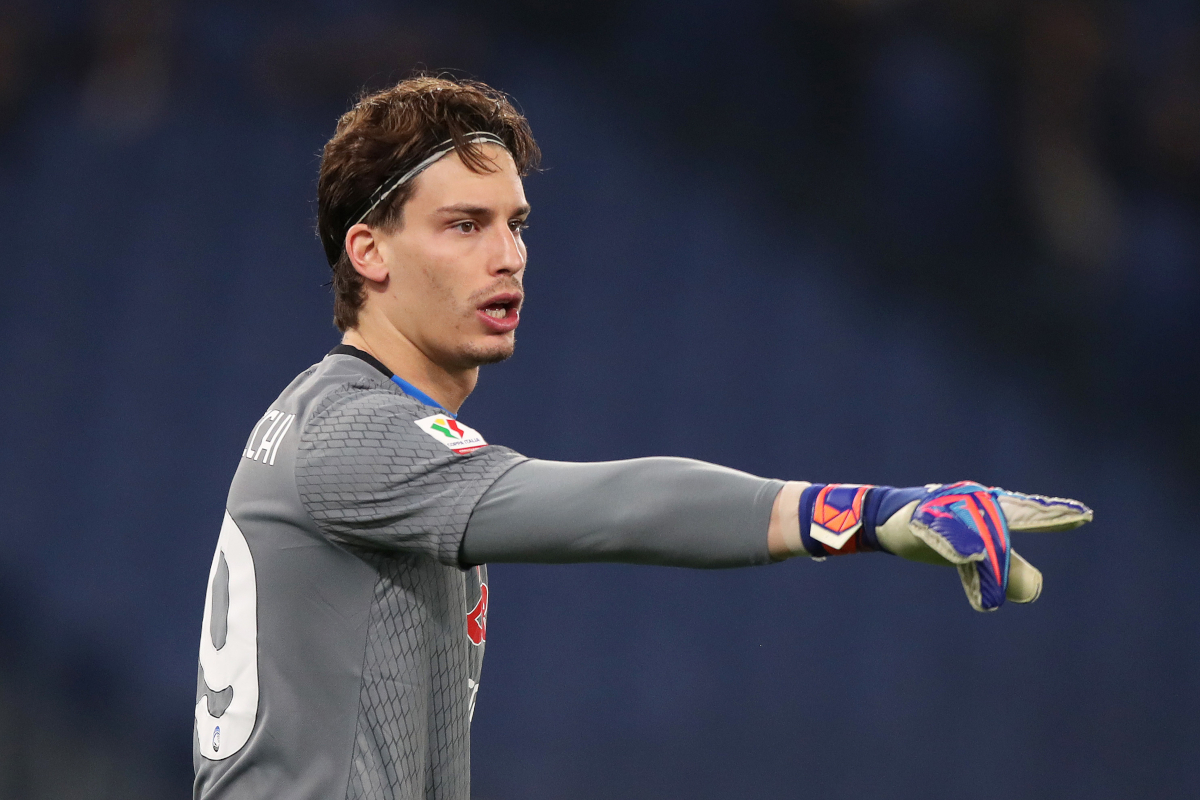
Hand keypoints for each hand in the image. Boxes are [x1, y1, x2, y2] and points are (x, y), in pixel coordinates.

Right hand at [875, 482, 1092, 611]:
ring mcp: (947, 509)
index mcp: (987, 511)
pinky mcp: (922, 520)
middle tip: (1074, 517)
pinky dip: (959, 545)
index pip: (1027, 515)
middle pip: (1011, 519)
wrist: (885, 519)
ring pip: (980, 534)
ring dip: (997, 554)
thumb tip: (1036, 589)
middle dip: (1040, 521)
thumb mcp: (975, 553)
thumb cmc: (936, 532)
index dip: (1055, 516)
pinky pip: (944, 535)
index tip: (1085, 515)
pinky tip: (972, 555)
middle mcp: (972, 503)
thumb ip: (1006, 567)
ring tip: (1014, 571)